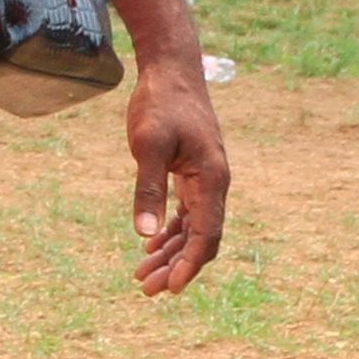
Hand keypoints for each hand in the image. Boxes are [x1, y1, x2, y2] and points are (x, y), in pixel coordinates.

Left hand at [123, 58, 229, 294]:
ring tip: (143, 275)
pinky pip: (187, 212)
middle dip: (177, 266)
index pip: (207, 235)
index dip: (190, 264)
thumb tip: (144, 234)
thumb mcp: (147, 146)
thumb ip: (147, 190)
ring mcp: (205, 179)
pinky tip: (151, 245)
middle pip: (202, 238)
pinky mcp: (193, 172)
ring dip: (171, 253)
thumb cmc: (160, 103)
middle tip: (147, 288)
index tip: (171, 288)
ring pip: (193, 228)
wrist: (172, 69)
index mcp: (211, 178)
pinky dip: (171, 232)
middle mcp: (215, 183)